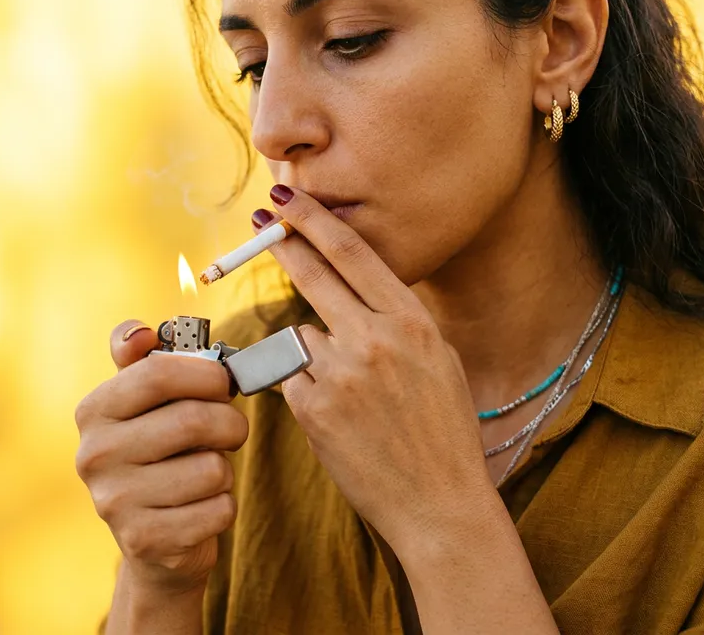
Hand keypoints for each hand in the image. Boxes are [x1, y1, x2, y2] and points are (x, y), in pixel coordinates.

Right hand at [75, 321, 247, 593]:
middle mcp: (94, 455)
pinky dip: (224, 505)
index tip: (224, 383)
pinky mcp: (144, 541)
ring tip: (206, 471)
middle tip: (232, 429)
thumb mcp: (145, 401)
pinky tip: (201, 507)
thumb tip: (138, 333)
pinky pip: (219, 509)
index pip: (158, 373)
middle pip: (192, 420)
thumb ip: (143, 358)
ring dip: (225, 468)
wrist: (154, 536)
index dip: (206, 374)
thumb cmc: (160, 450)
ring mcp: (114, 502)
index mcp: (94, 410)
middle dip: (230, 422)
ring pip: (211, 467)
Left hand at [252, 187, 491, 555]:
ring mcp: (339, 375)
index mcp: (411, 322)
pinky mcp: (312, 411)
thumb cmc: (444, 429)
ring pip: (300, 335)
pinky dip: (305, 388)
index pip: (352, 253)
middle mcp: (374, 340)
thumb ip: (394, 321)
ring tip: (352, 392)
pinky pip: (292, 378)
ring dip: (311, 350)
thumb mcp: (437, 359)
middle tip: (260, 223)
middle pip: (313, 274)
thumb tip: (350, 293)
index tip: (290, 200)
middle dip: (283, 243)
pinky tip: (339, 416)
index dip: (315, 221)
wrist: (440, 503)